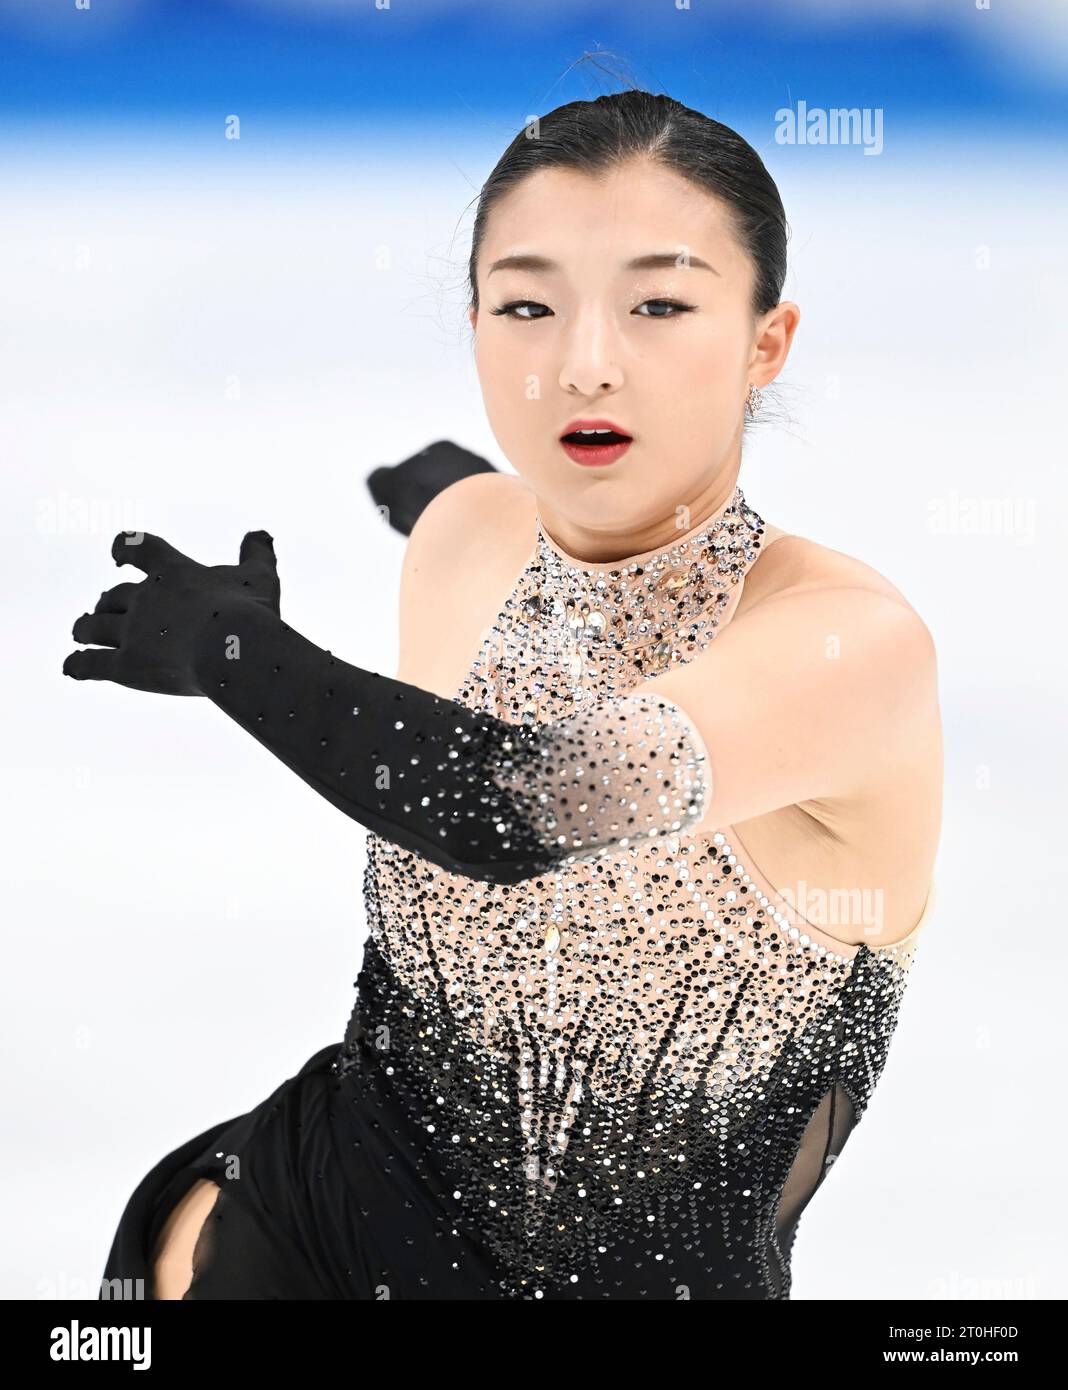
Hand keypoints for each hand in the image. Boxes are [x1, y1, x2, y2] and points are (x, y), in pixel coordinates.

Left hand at [63, 529, 280, 695]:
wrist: (236, 649)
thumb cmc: (252, 612)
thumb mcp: (260, 577)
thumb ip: (257, 555)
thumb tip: (261, 534)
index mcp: (172, 571)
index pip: (138, 548)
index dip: (125, 548)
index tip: (118, 555)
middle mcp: (144, 598)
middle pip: (113, 596)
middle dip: (108, 601)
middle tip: (104, 606)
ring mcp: (131, 633)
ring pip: (93, 626)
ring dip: (84, 627)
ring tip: (80, 630)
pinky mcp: (126, 667)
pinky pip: (90, 664)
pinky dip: (78, 664)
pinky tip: (71, 667)